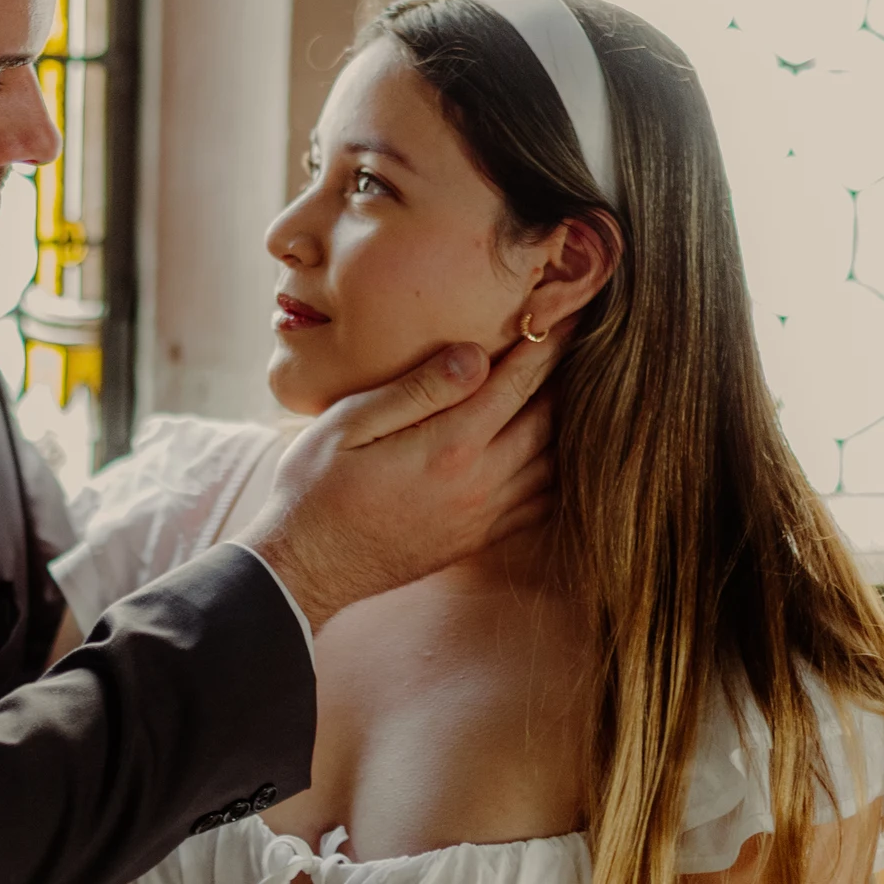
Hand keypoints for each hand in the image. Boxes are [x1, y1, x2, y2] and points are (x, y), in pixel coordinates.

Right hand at [246, 328, 561, 629]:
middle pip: (549, 420)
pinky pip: (540, 504)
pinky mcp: (478, 538)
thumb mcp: (349, 424)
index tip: (565, 315)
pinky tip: (549, 451)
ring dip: (566, 424)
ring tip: (569, 390)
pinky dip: (556, 472)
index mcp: (450, 446)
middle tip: (577, 344)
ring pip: (553, 464)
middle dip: (566, 377)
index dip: (546, 345)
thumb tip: (476, 355)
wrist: (306, 568)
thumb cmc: (315, 488)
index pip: (518, 383)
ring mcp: (483, 516)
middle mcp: (479, 483)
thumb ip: (417, 390)